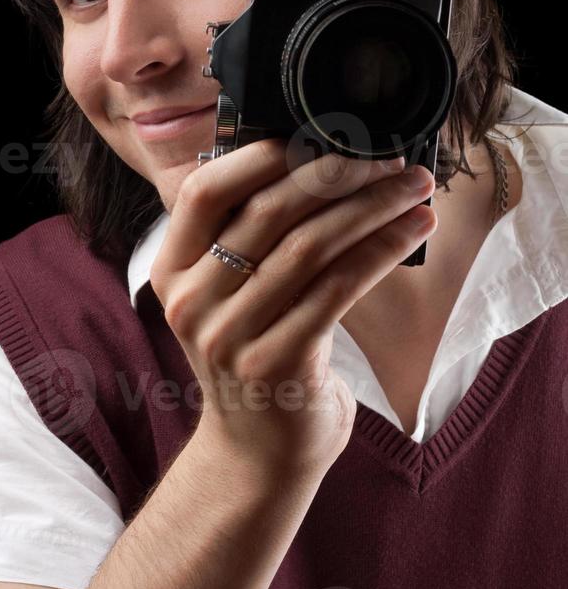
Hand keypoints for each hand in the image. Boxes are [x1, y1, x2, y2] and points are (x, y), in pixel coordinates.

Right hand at [149, 139, 436, 480]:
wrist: (257, 453)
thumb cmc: (254, 355)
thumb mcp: (229, 296)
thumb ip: (247, 238)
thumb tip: (311, 160)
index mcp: (172, 270)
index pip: (203, 192)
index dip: (259, 156)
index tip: (316, 135)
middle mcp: (192, 300)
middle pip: (268, 212)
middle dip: (337, 173)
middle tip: (388, 157)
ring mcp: (230, 335)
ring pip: (311, 245)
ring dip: (372, 207)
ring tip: (415, 187)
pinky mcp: (277, 361)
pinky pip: (339, 287)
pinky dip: (381, 249)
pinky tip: (411, 230)